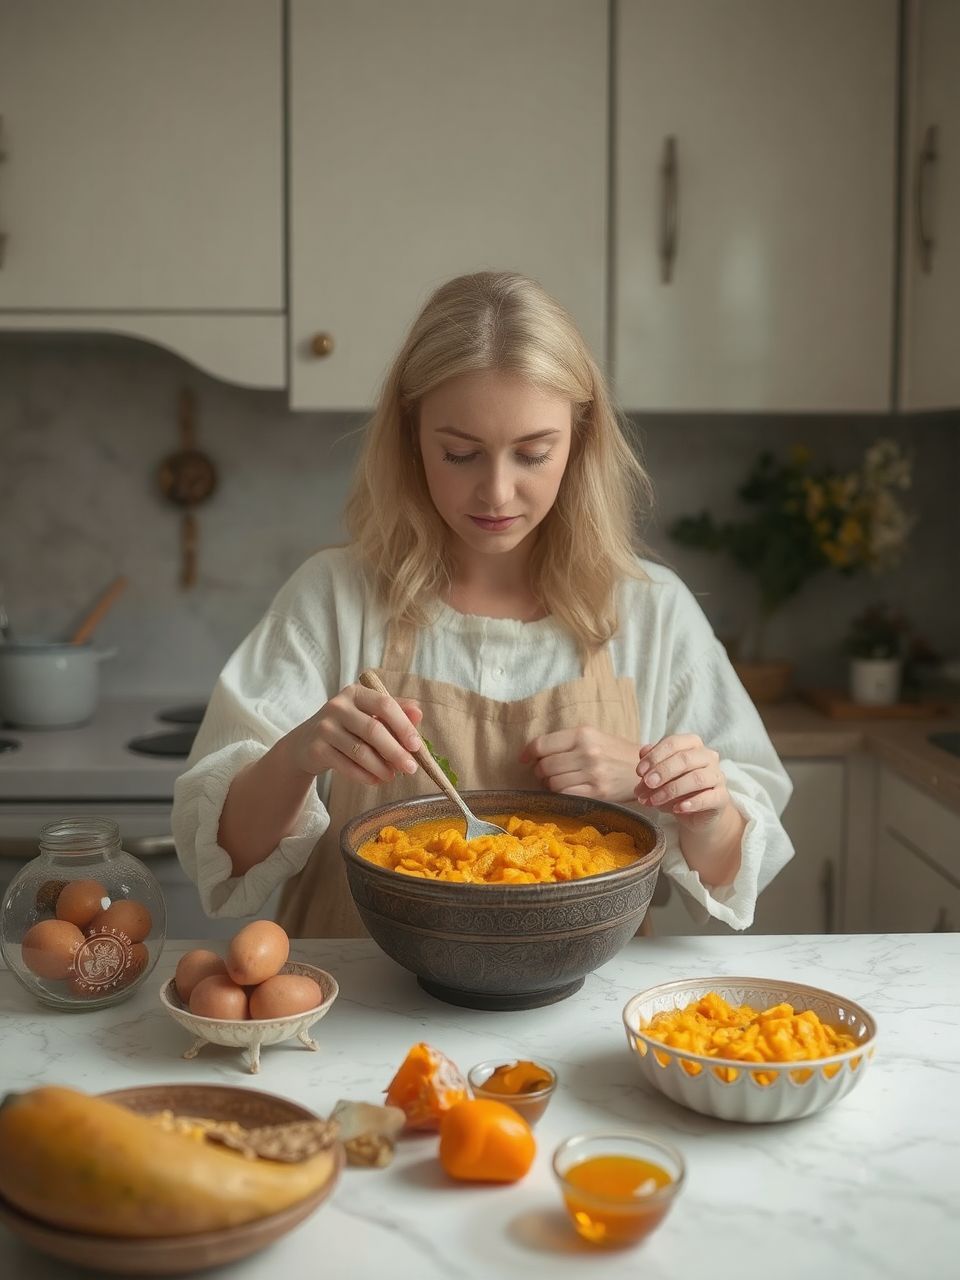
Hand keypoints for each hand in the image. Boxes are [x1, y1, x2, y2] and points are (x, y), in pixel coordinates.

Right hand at [287, 684, 422, 785]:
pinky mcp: (316, 749)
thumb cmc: (347, 727)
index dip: (403, 726)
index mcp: (356, 693)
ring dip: (381, 767)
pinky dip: (364, 776)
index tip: (416, 746)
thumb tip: (418, 713)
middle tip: (411, 768)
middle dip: (396, 751)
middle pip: (373, 729)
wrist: (306, 743)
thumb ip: (395, 712)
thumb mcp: (369, 714)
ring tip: (392, 776)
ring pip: (360, 751)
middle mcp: (338, 706)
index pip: (385, 704)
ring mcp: (324, 727)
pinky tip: (375, 780)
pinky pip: (346, 766)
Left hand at [519, 726, 639, 803]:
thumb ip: (566, 742)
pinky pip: (565, 795)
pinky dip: (561, 794)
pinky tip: (567, 790)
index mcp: (583, 733)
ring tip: (557, 781)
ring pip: (553, 783)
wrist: (645, 769)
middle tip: (545, 772)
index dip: (528, 753)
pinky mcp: (597, 792)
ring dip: (549, 784)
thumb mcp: (593, 736)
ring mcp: (593, 773)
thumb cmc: (614, 752)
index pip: (542, 744)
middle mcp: (587, 752)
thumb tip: (533, 753)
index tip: (523, 758)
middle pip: (545, 766)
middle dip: (539, 771)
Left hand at [635, 734, 731, 826]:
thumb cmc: (676, 788)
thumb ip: (652, 764)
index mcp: (692, 744)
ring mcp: (717, 776)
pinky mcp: (722, 797)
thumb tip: (642, 753)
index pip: (673, 743)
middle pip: (685, 759)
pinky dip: (691, 803)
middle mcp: (708, 756)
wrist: (696, 813)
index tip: (639, 772)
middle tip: (646, 784)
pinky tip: (677, 809)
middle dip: (662, 772)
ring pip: (696, 778)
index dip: (655, 756)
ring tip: (655, 800)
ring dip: (672, 790)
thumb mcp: (660, 776)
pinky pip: (709, 798)